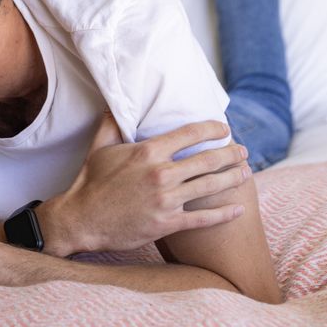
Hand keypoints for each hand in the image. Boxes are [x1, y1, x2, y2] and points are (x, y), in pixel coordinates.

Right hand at [43, 112, 250, 255]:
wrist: (81, 220)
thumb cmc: (90, 182)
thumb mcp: (99, 148)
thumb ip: (111, 123)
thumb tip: (115, 102)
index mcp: (147, 152)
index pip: (190, 134)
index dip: (212, 129)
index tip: (223, 129)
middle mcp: (160, 174)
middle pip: (208, 159)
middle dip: (231, 154)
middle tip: (243, 152)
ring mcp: (165, 200)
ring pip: (210, 186)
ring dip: (233, 178)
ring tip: (245, 173)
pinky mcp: (167, 224)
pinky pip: (203, 218)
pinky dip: (224, 214)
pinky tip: (238, 209)